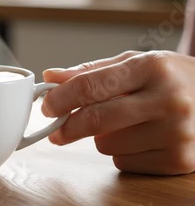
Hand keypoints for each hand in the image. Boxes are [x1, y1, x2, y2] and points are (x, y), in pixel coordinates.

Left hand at [42, 51, 194, 174]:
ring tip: (128, 123)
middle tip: (57, 130)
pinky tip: (144, 138)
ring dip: (104, 137)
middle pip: (95, 120)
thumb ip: (92, 72)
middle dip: (67, 127)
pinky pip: (123, 162)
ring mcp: (176, 133)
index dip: (60, 98)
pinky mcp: (178, 161)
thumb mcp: (136, 64)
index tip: (46, 106)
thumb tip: (51, 77)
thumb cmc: (172, 79)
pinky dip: (123, 153)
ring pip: (106, 144)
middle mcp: (167, 100)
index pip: (91, 85)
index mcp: (152, 68)